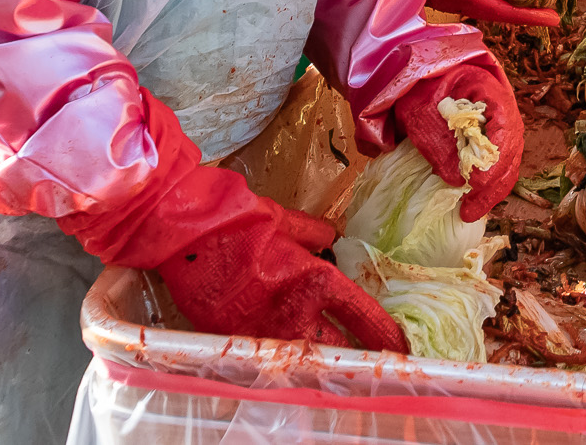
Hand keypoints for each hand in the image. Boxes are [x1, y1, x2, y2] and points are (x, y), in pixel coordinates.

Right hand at [156, 196, 408, 352]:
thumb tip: (330, 237)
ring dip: (318, 361)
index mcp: (314, 280)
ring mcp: (263, 331)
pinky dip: (280, 357)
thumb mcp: (283, 219)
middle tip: (370, 362)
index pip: (361, 315)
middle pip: (337, 351)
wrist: (185, 232)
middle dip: (355, 358)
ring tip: (332, 366)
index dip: (385, 333)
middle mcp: (294, 313)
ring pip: (303, 360)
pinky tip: (286, 357)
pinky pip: (267, 356)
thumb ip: (312, 233)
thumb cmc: (236, 219)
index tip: (400, 344)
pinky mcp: (234, 340)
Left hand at [393, 61, 522, 220]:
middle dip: (494, 184)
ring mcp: (500, 122)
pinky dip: (489, 183)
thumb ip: (436, 140)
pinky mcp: (490, 136)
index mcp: (489, 89)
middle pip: (511, 149)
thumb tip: (457, 181)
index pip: (505, 127)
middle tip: (471, 210)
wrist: (418, 72)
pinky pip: (498, 163)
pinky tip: (475, 199)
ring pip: (509, 160)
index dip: (494, 158)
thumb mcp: (421, 109)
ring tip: (471, 211)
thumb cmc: (420, 84)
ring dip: (493, 189)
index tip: (477, 183)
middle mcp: (502, 107)